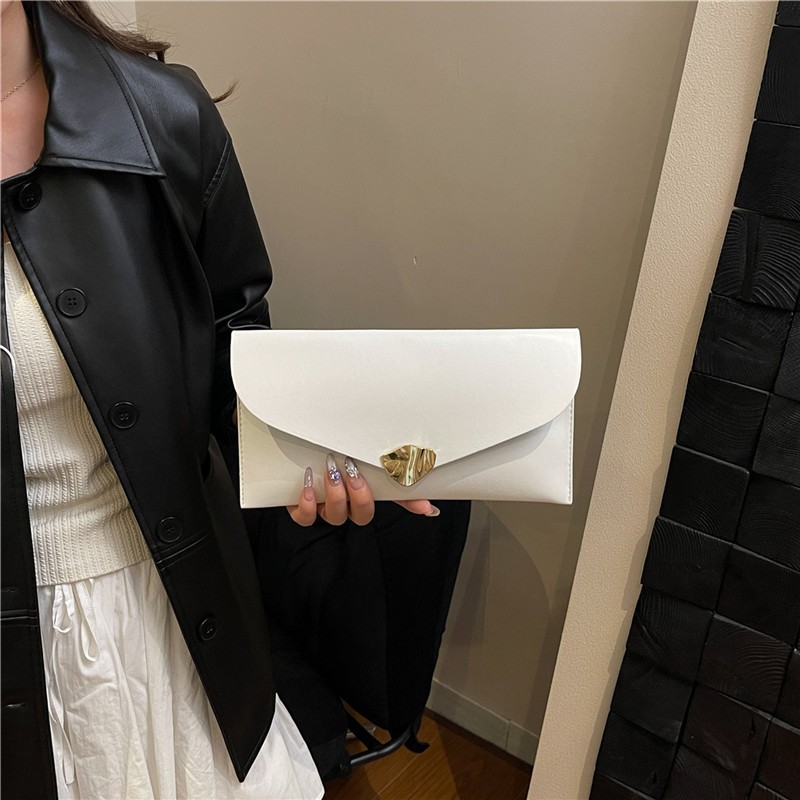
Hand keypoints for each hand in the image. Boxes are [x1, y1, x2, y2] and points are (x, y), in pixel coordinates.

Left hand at [287, 454, 439, 526]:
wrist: (294, 451)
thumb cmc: (328, 453)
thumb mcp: (356, 452)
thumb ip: (379, 457)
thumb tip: (414, 457)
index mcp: (364, 491)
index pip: (394, 501)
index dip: (411, 505)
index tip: (425, 506)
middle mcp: (347, 505)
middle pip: (363, 516)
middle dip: (360, 497)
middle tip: (353, 474)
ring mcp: (325, 508)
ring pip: (336, 517)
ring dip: (335, 496)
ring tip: (330, 472)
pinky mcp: (302, 509)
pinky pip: (306, 518)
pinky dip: (308, 504)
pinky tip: (310, 485)